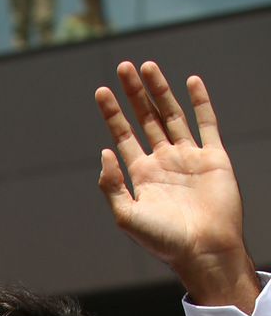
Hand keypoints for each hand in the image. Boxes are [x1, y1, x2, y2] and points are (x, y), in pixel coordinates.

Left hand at [95, 62, 258, 310]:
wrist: (203, 249)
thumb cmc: (164, 240)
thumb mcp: (127, 216)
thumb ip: (111, 186)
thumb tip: (104, 152)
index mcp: (142, 175)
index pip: (123, 136)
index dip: (112, 114)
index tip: (101, 91)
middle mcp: (163, 162)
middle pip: (145, 119)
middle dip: (134, 93)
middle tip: (122, 67)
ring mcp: (188, 157)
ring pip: (172, 114)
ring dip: (160, 90)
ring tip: (147, 66)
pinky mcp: (213, 157)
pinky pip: (206, 123)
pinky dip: (199, 102)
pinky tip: (190, 82)